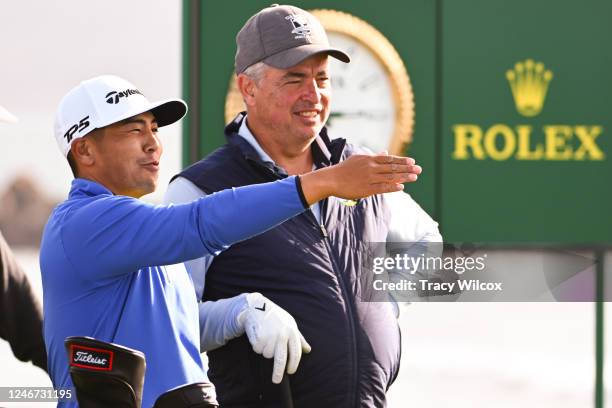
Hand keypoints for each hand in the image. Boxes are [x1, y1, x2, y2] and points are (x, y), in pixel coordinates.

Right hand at [237, 293, 310, 383]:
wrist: (257, 306)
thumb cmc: (276, 317)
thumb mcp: (290, 324)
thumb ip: (299, 338)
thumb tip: (308, 350)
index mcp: (292, 331)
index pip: (296, 353)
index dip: (294, 364)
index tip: (290, 372)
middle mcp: (282, 334)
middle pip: (281, 359)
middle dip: (278, 372)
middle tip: (276, 381)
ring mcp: (270, 336)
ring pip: (267, 354)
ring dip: (265, 350)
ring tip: (265, 337)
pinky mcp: (259, 336)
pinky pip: (258, 349)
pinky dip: (257, 346)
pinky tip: (258, 335)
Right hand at [299, 153, 421, 203]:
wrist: (331, 179)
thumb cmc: (345, 170)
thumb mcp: (359, 159)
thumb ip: (374, 157)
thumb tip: (385, 153)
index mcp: (369, 159)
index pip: (389, 159)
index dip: (402, 161)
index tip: (412, 162)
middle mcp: (371, 167)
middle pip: (392, 167)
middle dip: (407, 168)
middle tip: (419, 169)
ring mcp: (369, 178)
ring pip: (390, 177)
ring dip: (404, 177)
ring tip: (414, 177)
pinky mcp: (366, 188)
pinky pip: (382, 187)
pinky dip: (393, 187)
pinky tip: (402, 187)